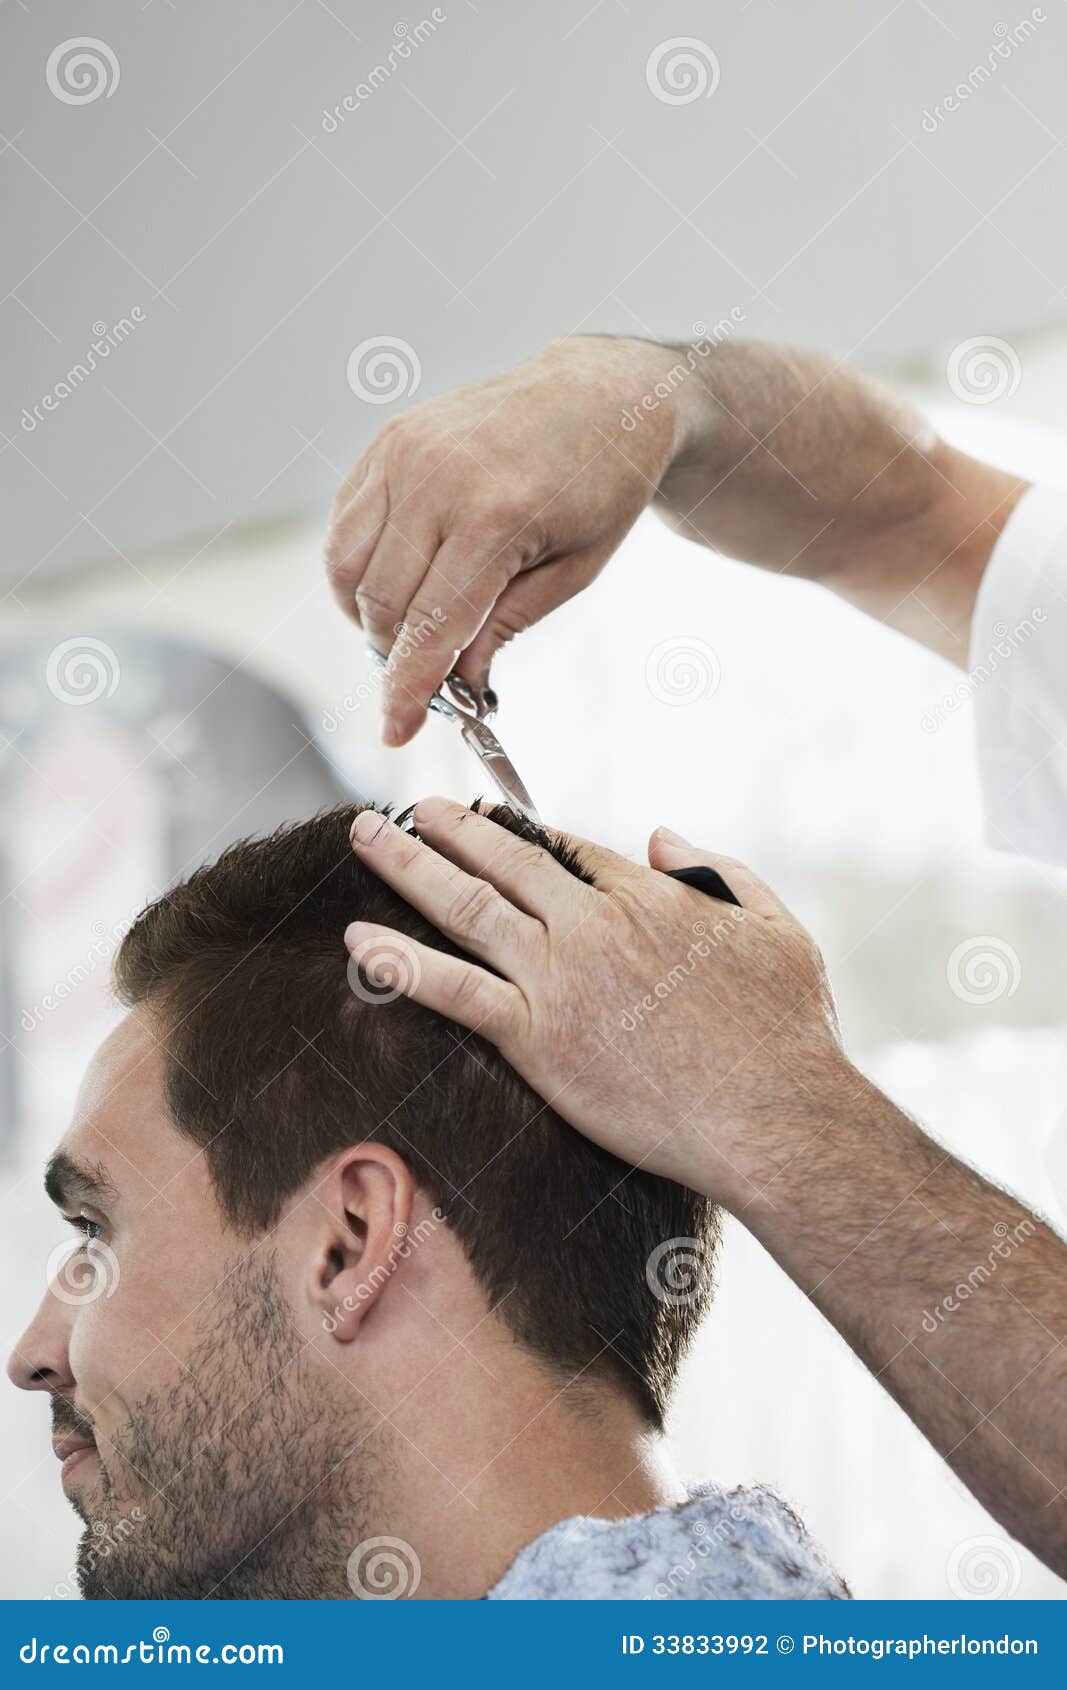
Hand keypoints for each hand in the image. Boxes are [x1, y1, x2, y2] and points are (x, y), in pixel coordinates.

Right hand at [323, 337, 695, 745]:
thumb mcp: (572, 572)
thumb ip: (503, 628)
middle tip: (425, 674)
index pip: (432, 625)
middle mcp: (439, 478)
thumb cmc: (599, 485)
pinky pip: (345, 526)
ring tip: (411, 627)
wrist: (599, 395)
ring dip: (368, 617)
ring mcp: (405, 452)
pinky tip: (397, 582)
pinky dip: (357, 570)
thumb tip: (453, 687)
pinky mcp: (387, 442)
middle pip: (382, 603)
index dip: (408, 689)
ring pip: (347, 569)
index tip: (396, 730)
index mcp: (497, 514)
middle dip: (395, 655)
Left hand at [344, 797, 846, 1208]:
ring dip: (407, 864)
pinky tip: (358, 939)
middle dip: (449, 827)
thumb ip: (720, 870)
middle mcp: (592, 924)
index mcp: (648, 897)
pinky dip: (400, 960)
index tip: (488, 819)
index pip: (569, 849)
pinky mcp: (535, 1038)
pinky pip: (452, 989)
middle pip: (504, 859)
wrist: (773, 1116)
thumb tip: (663, 834)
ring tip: (366, 836)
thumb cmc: (788, 1034)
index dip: (521, 829)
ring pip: (465, 905)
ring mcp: (559, 978)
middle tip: (408, 806)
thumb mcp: (777, 928)